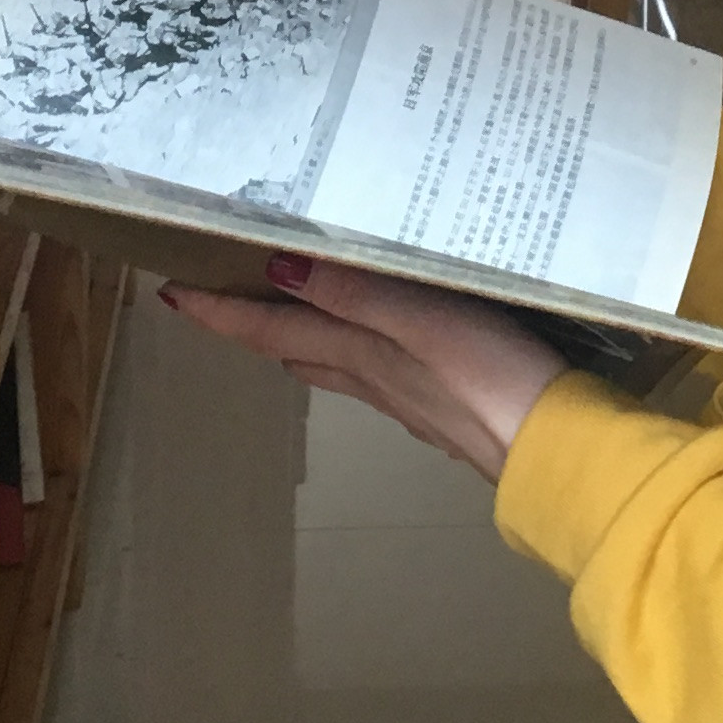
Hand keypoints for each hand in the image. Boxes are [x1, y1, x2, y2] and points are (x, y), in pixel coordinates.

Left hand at [160, 255, 567, 482]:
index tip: (171, 294)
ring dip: (303, 339)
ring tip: (288, 314)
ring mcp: (408, 399)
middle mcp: (374, 379)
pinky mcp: (443, 407)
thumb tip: (275, 271)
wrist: (551, 452)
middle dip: (255, 325)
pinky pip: (378, 374)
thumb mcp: (421, 320)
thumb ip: (354, 293)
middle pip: (295, 350)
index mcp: (360, 353)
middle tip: (223, 298)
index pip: (271, 331)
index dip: (220, 313)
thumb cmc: (489, 378)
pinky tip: (380, 345)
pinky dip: (357, 352)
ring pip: (336, 365)